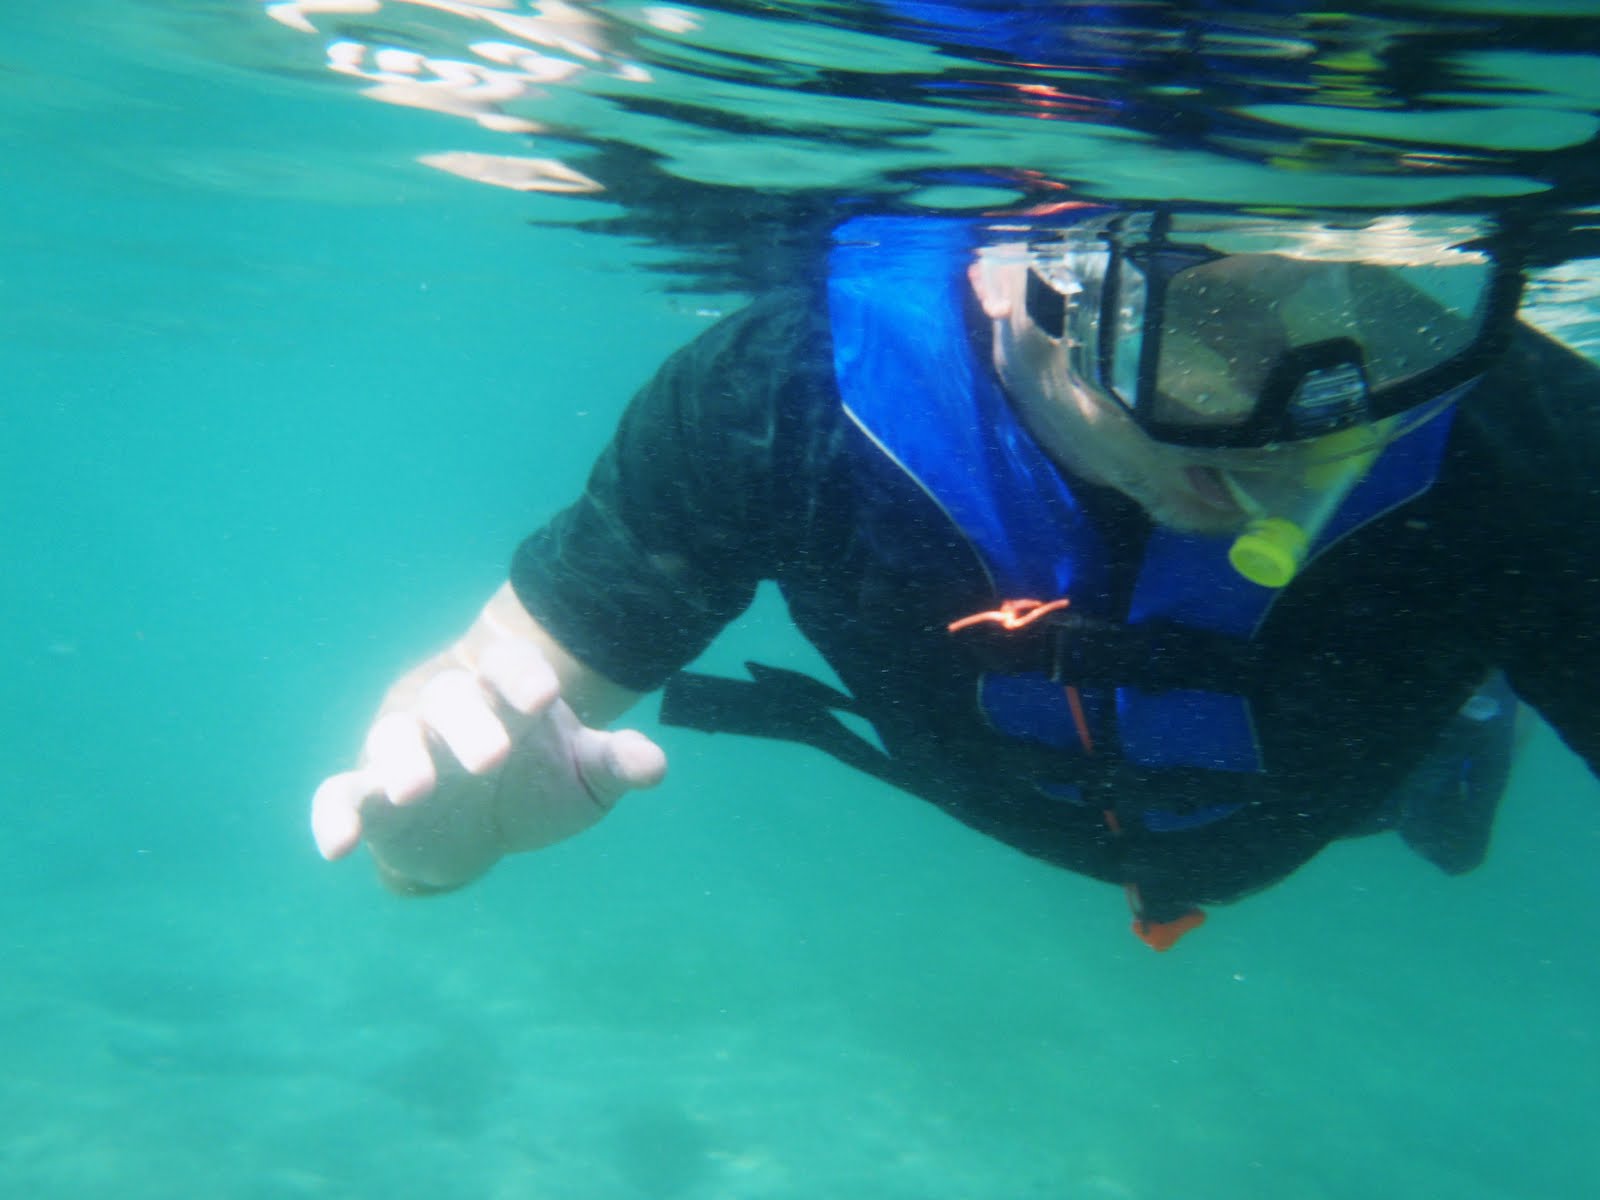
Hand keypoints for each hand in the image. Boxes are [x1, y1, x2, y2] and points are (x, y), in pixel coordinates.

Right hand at [310, 636, 666, 890]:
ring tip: (416, 790)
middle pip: (450, 696)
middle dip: (468, 722)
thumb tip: (654, 765)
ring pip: (392, 737)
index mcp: (502, 690)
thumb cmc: (536, 783)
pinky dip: (333, 817)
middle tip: (492, 759)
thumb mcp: (583, 777)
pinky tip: (338, 847)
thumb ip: (615, 763)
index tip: (546, 698)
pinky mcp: (366, 794)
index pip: (510, 666)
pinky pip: (339, 795)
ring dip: (400, 760)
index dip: (522, 676)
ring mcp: (401, 745)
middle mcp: (446, 707)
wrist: (481, 828)